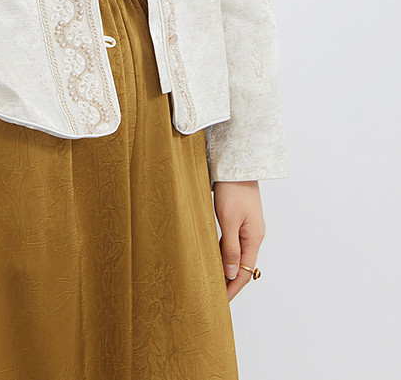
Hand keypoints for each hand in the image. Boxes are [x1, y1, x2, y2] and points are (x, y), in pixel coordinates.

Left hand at [212, 180, 265, 301]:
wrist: (236, 164)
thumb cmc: (233, 189)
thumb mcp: (229, 220)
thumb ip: (230, 247)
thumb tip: (231, 274)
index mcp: (254, 238)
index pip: (245, 272)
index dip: (233, 289)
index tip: (221, 303)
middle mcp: (254, 235)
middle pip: (242, 265)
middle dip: (230, 282)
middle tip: (214, 296)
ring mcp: (248, 227)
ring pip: (237, 254)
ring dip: (226, 268)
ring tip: (212, 281)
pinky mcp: (240, 219)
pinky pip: (233, 243)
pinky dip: (225, 253)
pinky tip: (214, 258)